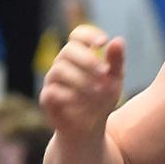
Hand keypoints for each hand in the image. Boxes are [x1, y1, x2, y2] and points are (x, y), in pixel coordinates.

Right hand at [39, 23, 124, 141]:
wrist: (90, 129)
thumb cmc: (101, 100)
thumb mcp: (114, 80)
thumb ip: (116, 62)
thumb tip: (118, 40)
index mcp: (77, 56)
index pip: (76, 36)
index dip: (88, 34)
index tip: (103, 42)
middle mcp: (62, 65)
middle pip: (68, 50)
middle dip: (87, 60)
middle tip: (104, 72)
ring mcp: (52, 82)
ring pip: (59, 70)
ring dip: (81, 79)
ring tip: (98, 91)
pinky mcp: (47, 100)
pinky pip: (51, 91)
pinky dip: (67, 95)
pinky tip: (80, 102)